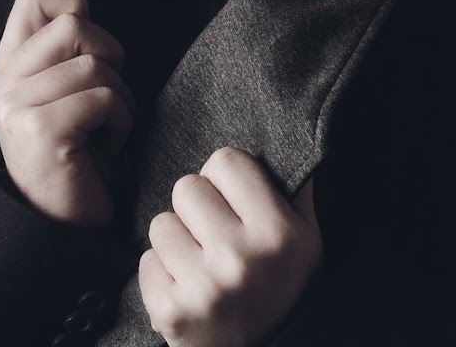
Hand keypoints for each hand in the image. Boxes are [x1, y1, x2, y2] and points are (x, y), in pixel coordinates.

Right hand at [0, 0, 134, 224]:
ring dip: (121, 98)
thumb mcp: (66, 93)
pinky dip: (122, 123)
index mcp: (9, 66)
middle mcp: (5, 82)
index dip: (72, 2)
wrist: (67, 222)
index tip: (89, 44)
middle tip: (105, 98)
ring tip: (105, 128)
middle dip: (110, 57)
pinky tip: (105, 148)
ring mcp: (18, 105)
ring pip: (97, 64)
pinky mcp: (42, 129)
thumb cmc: (79, 152)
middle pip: (75, 23)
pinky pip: (106, 99)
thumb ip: (65, 51)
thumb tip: (83, 5)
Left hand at [138, 146, 322, 346]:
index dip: (227, 178)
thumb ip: (298, 190)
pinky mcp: (171, 313)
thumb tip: (300, 141)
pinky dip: (162, 273)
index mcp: (277, 233)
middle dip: (199, 207)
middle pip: (187, 187)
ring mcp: (203, 288)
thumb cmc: (286, 286)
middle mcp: (239, 258)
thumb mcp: (309, 239)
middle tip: (216, 233)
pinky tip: (187, 287)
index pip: (226, 161)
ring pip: (161, 223)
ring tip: (202, 262)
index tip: (234, 198)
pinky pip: (145, 261)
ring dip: (178, 240)